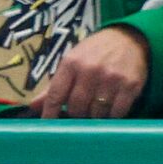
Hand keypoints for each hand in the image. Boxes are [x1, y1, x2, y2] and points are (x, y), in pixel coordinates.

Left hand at [34, 26, 149, 118]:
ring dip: (94, 117)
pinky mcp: (131, 85)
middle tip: (79, 113)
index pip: (55, 95)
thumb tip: (32, 106)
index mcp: (71, 63)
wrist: (129, 38)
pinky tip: (111, 109)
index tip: (48, 124)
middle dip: (76, 115)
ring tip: (96, 109)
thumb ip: (53, 86)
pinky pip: (117, 113)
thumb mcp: (71, 62)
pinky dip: (112, 116)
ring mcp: (112, 78)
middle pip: (76, 107)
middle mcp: (91, 70)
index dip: (50, 113)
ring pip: (97, 113)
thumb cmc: (95, 53)